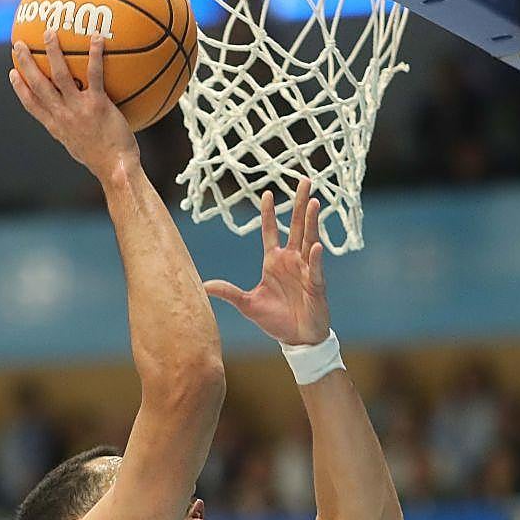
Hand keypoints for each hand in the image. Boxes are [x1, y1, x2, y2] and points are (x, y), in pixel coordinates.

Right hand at [8, 31, 136, 179]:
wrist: (115, 169)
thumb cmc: (103, 160)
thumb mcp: (80, 148)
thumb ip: (76, 131)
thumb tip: (78, 123)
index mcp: (56, 127)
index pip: (32, 105)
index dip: (20, 88)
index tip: (12, 73)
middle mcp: (62, 116)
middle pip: (38, 84)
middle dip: (26, 63)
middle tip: (19, 45)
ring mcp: (78, 109)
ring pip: (59, 74)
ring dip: (52, 52)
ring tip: (49, 32)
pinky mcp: (97, 105)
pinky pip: (94, 74)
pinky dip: (94, 54)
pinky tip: (96, 37)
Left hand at [203, 181, 329, 346]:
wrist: (297, 339)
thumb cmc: (275, 320)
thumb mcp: (247, 305)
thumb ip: (228, 292)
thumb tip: (203, 285)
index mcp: (273, 262)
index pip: (270, 232)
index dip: (269, 213)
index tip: (267, 193)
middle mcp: (291, 260)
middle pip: (295, 226)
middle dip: (299, 204)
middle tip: (304, 180)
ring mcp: (305, 270)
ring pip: (309, 239)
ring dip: (311, 222)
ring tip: (313, 202)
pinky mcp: (316, 284)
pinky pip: (315, 268)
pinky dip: (315, 258)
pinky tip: (315, 245)